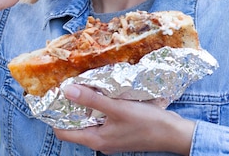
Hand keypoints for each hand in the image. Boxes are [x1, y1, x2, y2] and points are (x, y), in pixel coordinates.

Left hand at [53, 85, 194, 154]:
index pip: (63, 132)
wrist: (173, 133)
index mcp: (95, 139)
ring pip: (90, 121)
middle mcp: (100, 142)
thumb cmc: (146, 122)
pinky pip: (103, 120)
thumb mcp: (117, 107)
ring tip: (86, 86)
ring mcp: (111, 138)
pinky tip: (104, 94)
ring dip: (87, 106)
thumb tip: (67, 90)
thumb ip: (91, 99)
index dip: (56, 115)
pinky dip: (100, 108)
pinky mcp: (120, 132)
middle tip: (69, 86)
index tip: (55, 96)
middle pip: (75, 126)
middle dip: (71, 107)